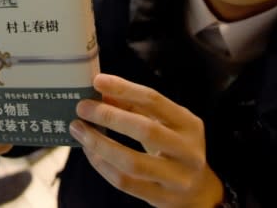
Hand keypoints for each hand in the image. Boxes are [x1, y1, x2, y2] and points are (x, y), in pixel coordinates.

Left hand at [69, 74, 223, 207]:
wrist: (197, 191)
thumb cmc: (173, 148)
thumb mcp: (163, 124)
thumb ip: (134, 107)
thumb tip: (102, 91)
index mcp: (188, 124)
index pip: (154, 101)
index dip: (124, 89)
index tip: (98, 81)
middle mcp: (188, 150)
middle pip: (145, 130)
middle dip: (109, 116)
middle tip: (82, 107)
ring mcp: (177, 178)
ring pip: (132, 161)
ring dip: (99, 143)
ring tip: (79, 130)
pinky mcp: (162, 199)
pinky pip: (125, 182)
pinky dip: (102, 165)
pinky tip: (90, 152)